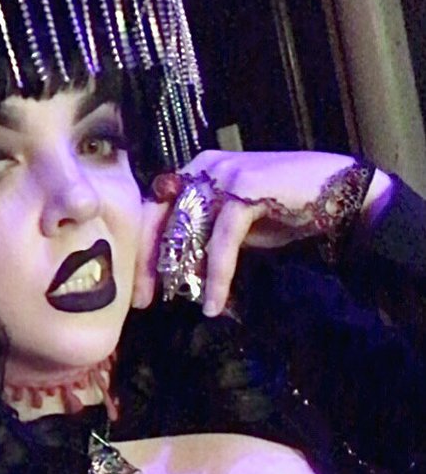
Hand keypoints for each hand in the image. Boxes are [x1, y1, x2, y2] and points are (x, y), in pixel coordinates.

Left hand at [133, 149, 391, 316]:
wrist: (337, 190)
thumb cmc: (284, 209)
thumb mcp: (234, 226)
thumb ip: (204, 238)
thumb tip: (174, 273)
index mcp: (195, 172)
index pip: (153, 210)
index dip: (142, 249)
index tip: (137, 286)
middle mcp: (203, 168)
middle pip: (160, 219)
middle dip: (150, 264)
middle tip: (142, 301)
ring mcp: (223, 174)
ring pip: (188, 231)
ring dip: (183, 274)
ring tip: (181, 305)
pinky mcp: (245, 188)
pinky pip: (221, 240)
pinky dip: (217, 275)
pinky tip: (215, 303)